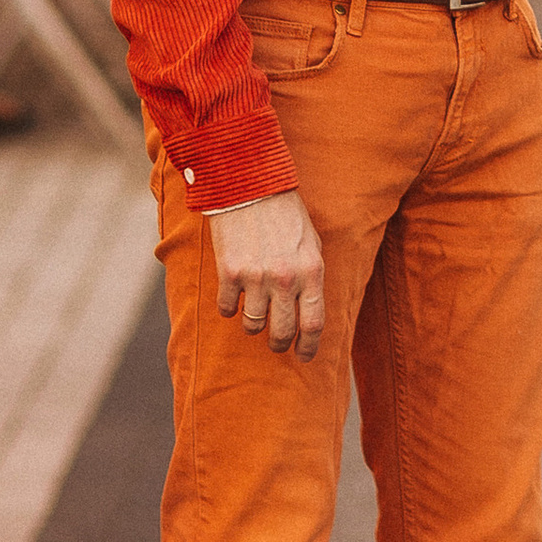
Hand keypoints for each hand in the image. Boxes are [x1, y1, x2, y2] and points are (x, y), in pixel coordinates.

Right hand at [210, 190, 327, 357]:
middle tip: (276, 344)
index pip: (314, 322)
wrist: (250, 185)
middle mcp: (286, 278)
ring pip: (252, 325)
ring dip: (253, 325)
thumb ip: (310, 277)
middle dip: (279, 344)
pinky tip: (233, 295)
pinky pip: (228, 309)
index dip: (309, 346)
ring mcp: (256, 277)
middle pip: (282, 332)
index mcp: (312, 270)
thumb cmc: (285, 214)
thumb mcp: (311, 244)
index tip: (304, 356)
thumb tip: (308, 312)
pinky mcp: (229, 272)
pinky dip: (229, 307)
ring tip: (254, 313)